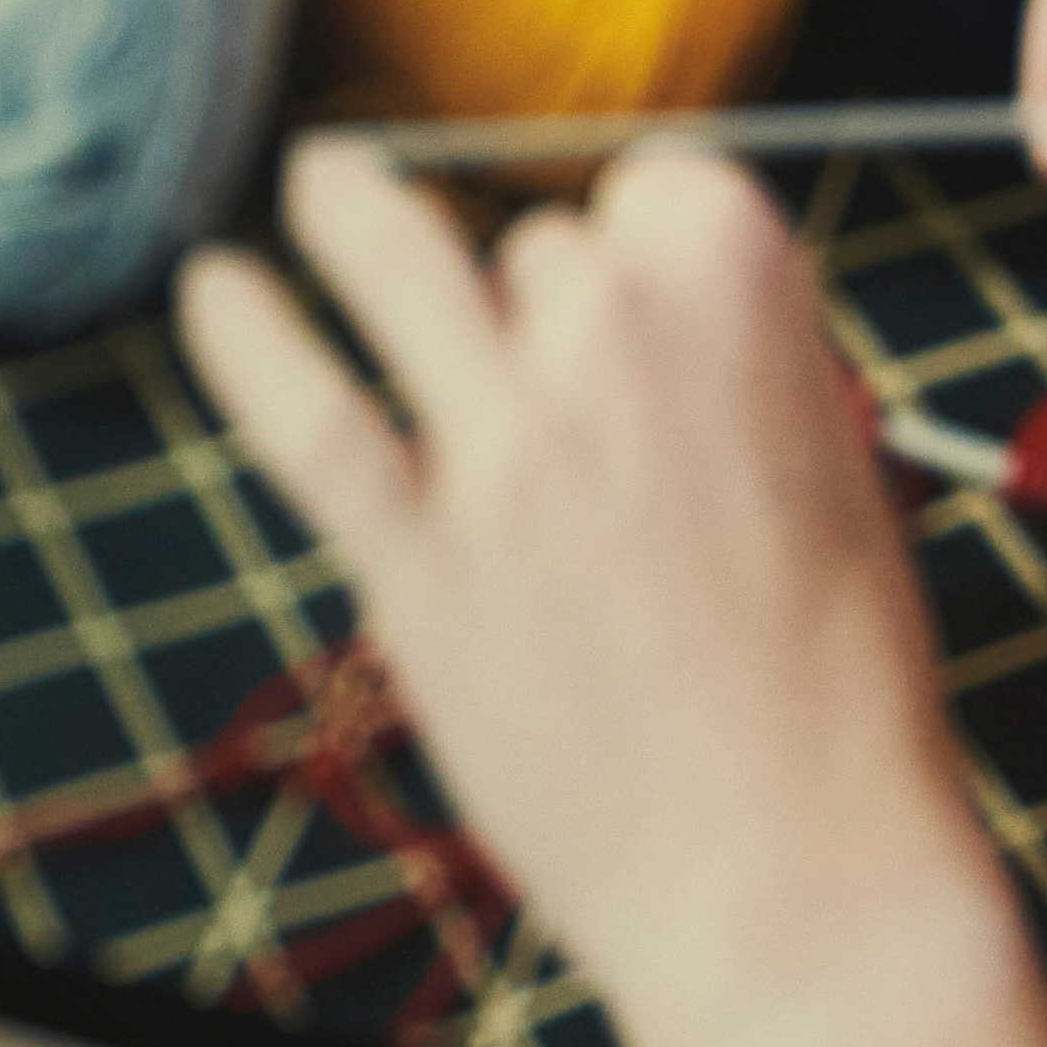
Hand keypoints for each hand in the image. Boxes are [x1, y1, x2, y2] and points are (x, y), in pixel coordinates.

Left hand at [178, 138, 1046, 1046]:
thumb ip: (731, 375)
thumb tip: (624, 322)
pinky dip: (246, 339)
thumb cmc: (835, 690)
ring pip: (416, 277)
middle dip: (541, 318)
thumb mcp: (834, 469)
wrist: (794, 863)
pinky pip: (306, 411)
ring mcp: (507, 439)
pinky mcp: (418, 550)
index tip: (624, 295)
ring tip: (316, 184)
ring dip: (351, 215)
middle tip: (574, 425)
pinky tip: (211, 288)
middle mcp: (620, 336)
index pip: (645, 192)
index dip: (630, 252)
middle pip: (533, 256)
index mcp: (748, 289)